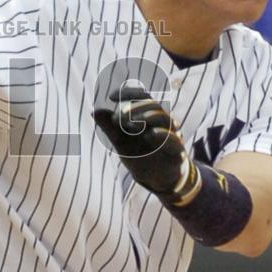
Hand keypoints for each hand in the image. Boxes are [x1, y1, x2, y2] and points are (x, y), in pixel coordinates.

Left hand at [92, 84, 199, 204]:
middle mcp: (162, 122)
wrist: (157, 178)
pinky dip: (163, 135)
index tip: (111, 96)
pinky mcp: (177, 152)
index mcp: (149, 115)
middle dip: (135, 108)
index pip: (142, 96)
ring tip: (132, 123)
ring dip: (148, 117)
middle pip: (153, 106)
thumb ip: (109, 127)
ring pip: (165, 119)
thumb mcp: (120, 142)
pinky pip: (174, 140)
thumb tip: (94, 110)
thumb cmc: (140, 154)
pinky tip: (150, 134)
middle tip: (118, 117)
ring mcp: (172, 135)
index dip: (129, 92)